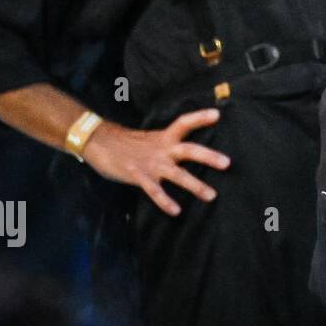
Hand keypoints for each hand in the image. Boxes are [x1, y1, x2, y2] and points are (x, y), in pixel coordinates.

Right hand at [85, 107, 230, 216]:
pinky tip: (176, 211)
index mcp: (164, 137)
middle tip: (227, 163)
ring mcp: (151, 164)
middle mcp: (162, 149)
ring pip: (177, 174)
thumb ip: (168, 145)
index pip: (184, 123)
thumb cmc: (127, 143)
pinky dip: (165, 201)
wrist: (98, 142)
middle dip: (208, 156)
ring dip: (195, 185)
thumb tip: (185, 151)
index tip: (217, 114)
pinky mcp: (139, 176)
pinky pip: (155, 191)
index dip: (199, 118)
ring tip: (212, 195)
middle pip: (189, 150)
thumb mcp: (151, 139)